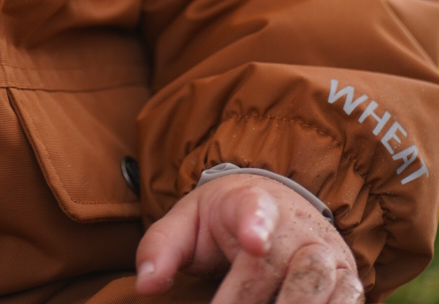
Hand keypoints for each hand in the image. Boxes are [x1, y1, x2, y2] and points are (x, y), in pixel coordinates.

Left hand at [135, 172, 361, 303]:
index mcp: (253, 203)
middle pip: (289, 268)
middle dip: (258, 301)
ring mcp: (330, 254)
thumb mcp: (189, 221)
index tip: (254, 241)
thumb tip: (146, 286)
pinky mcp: (349, 282)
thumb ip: (163, 248)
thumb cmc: (225, 218)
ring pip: (322, 290)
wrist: (276, 205)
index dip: (256, 225)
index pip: (257, 210)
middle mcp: (299, 226)